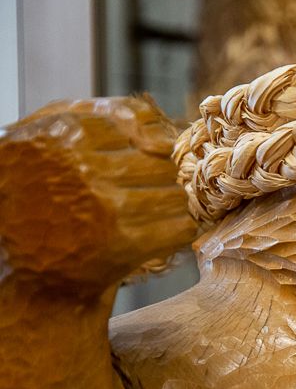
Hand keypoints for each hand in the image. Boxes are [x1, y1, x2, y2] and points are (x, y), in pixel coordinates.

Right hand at [0, 97, 195, 289]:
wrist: (23, 275)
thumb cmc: (35, 200)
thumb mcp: (43, 141)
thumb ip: (93, 114)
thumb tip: (153, 117)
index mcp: (59, 136)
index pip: (137, 125)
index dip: (147, 145)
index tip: (145, 161)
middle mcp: (80, 168)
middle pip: (160, 161)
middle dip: (162, 177)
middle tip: (153, 193)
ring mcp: (103, 206)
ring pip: (174, 192)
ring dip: (172, 204)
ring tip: (155, 214)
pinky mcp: (122, 243)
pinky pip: (179, 226)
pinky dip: (179, 230)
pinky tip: (161, 234)